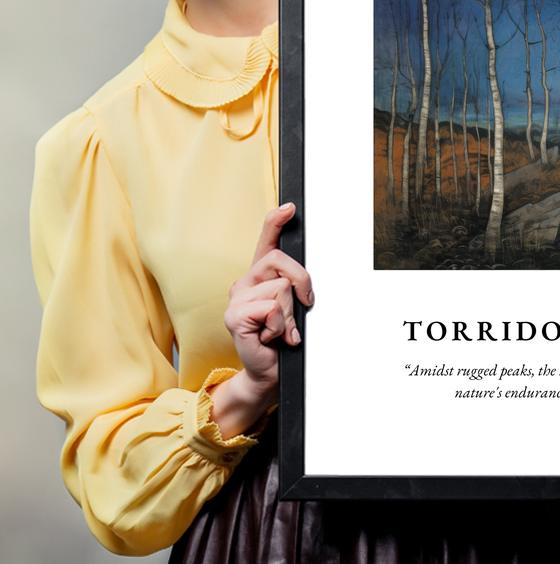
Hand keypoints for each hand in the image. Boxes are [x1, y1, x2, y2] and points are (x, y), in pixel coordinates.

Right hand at [209, 203, 313, 437]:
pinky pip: (271, 308)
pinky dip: (280, 326)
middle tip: (303, 307)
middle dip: (302, 283)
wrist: (270, 372)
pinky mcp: (234, 316)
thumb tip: (305, 280)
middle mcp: (245, 282)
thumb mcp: (294, 307)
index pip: (266, 241)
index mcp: (260, 276)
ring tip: (282, 330)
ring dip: (290, 314)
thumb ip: (295, 288)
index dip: (276, 221)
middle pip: (281, 261)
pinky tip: (271, 337)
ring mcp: (236, 299)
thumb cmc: (283, 340)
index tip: (290, 207)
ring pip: (281, 288)